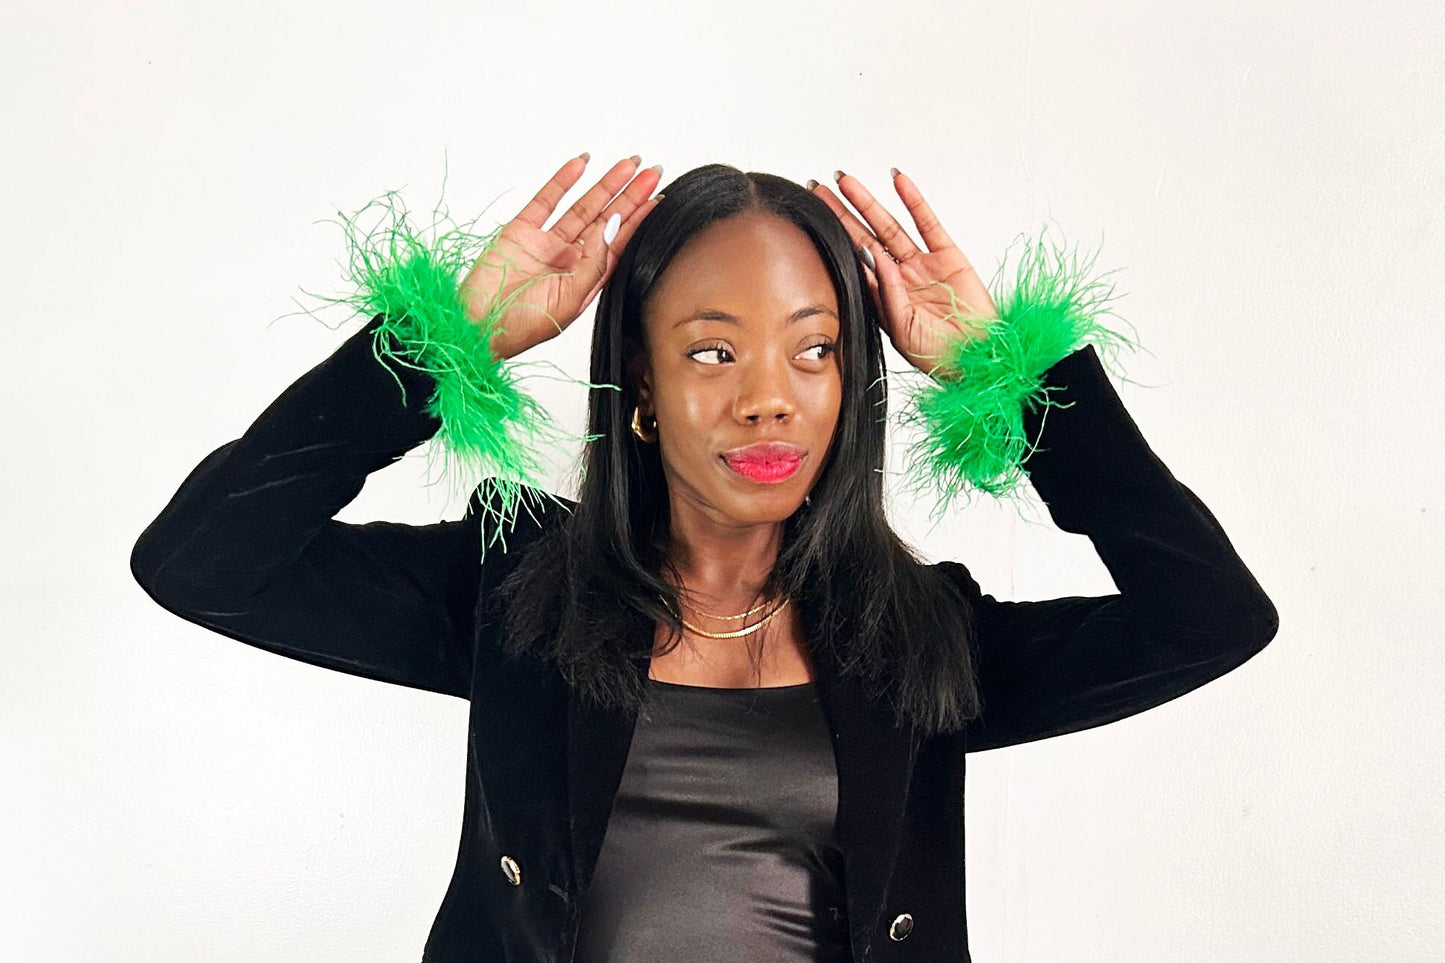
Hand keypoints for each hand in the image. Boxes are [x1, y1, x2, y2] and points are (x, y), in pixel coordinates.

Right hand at [460, 154, 661, 361]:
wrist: (476, 326)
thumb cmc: (521, 325)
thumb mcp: (570, 300)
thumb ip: (594, 262)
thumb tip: (612, 226)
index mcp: (584, 280)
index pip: (617, 243)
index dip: (637, 219)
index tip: (656, 196)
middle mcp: (569, 260)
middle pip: (605, 221)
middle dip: (628, 196)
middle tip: (650, 171)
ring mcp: (546, 244)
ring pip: (582, 207)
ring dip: (604, 185)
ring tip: (627, 164)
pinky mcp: (521, 232)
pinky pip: (546, 201)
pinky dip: (563, 181)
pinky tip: (581, 164)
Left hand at [809, 170, 997, 377]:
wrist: (979, 358)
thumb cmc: (940, 354)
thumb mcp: (902, 329)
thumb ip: (886, 293)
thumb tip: (871, 255)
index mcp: (883, 298)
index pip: (852, 261)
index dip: (833, 238)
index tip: (813, 217)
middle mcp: (899, 277)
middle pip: (864, 237)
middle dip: (842, 212)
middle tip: (820, 189)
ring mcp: (922, 265)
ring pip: (889, 225)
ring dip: (868, 202)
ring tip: (847, 181)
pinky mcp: (948, 256)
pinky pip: (927, 223)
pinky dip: (913, 200)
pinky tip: (898, 181)